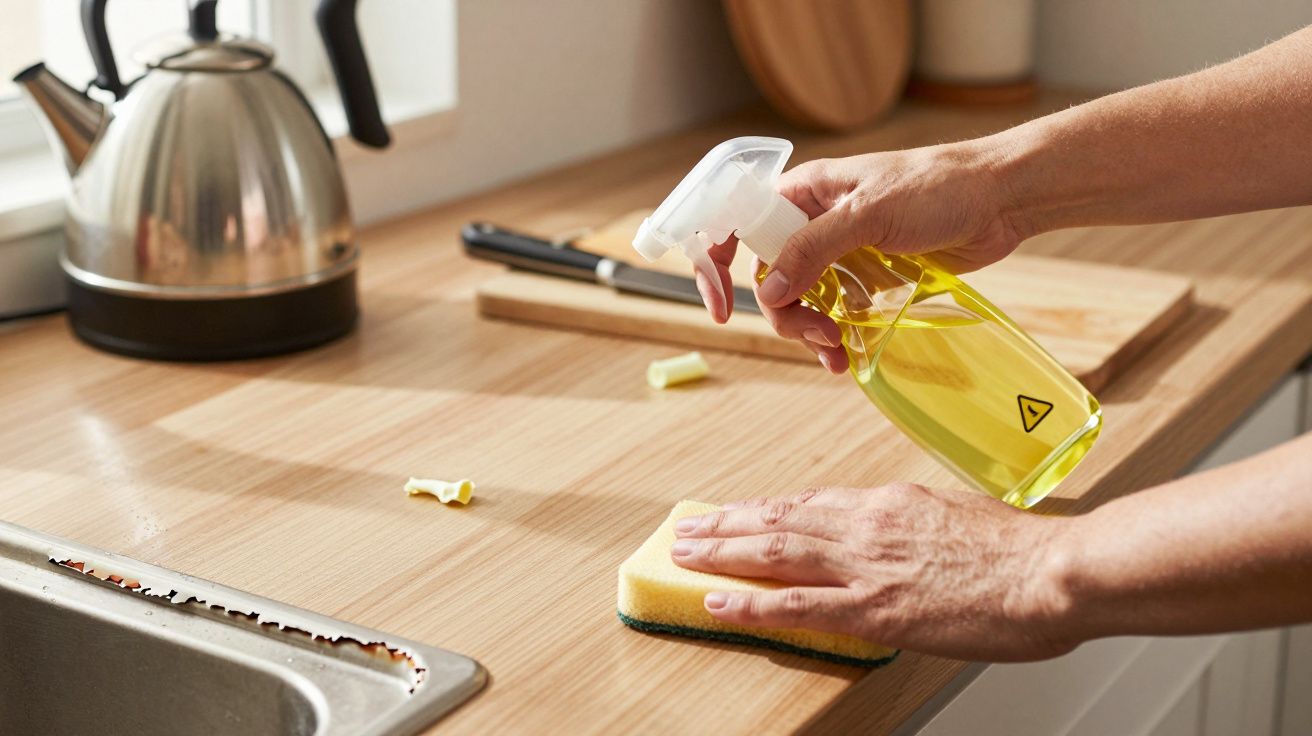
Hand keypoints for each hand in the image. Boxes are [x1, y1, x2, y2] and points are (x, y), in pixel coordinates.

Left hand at [669, 484, 1079, 661]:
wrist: (1054, 572)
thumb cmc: (1022, 551)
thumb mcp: (959, 517)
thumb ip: (917, 523)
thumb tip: (901, 533)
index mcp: (891, 502)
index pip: (813, 503)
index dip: (767, 510)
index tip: (739, 512)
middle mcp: (868, 524)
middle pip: (781, 519)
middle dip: (728, 525)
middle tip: (690, 529)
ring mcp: (866, 564)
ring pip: (776, 551)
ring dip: (723, 552)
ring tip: (685, 554)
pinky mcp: (872, 607)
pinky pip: (794, 604)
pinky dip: (750, 600)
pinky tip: (717, 600)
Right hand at [697, 143, 1025, 374]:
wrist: (1001, 199)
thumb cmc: (939, 187)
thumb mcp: (869, 213)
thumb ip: (814, 249)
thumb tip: (769, 290)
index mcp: (802, 192)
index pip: (735, 223)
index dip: (715, 263)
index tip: (720, 308)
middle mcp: (813, 221)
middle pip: (769, 277)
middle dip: (786, 313)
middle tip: (820, 334)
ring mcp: (841, 251)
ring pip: (801, 301)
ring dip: (809, 332)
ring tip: (838, 352)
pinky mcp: (870, 276)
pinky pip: (835, 312)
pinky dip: (834, 336)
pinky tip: (847, 355)